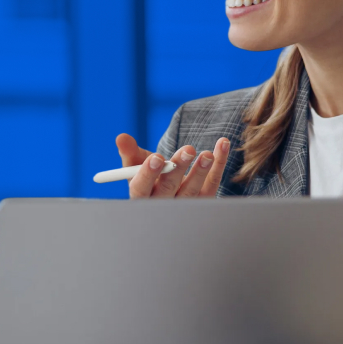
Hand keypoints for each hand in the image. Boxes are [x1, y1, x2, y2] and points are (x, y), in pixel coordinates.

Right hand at [116, 134, 230, 198]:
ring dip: (201, 172)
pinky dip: (219, 165)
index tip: (156, 158)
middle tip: (188, 149)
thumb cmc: (150, 177)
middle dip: (179, 169)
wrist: (172, 190)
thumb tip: (121, 137)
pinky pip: (213, 184)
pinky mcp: (205, 200)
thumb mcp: (137, 164)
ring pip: (192, 192)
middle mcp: (162, 204)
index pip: (141, 189)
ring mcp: (185, 205)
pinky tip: (221, 146)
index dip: (148, 174)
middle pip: (169, 190)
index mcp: (141, 196)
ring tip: (206, 154)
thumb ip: (129, 152)